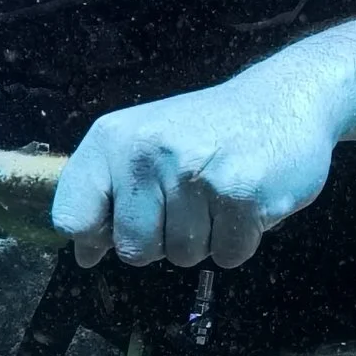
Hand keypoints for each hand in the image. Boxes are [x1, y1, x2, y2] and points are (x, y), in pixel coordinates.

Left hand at [52, 61, 345, 269]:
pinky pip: (227, 255)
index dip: (97, 235)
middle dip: (163, 241)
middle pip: (133, 250)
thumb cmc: (208, 131)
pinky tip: (246, 203)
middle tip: (189, 202)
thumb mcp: (144, 145)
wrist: (283, 99)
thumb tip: (84, 254)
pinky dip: (241, 240)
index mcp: (114, 139)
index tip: (123, 224)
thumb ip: (107, 195)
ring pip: (183, 256)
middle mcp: (148, 152)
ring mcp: (194, 172)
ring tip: (219, 197)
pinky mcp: (240, 193)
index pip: (72, 217)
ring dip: (206, 239)